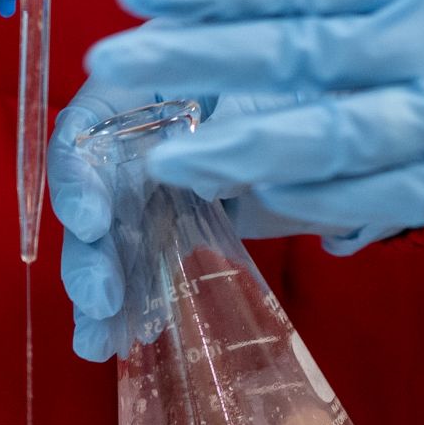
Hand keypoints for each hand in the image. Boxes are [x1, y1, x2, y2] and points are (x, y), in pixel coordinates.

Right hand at [48, 84, 311, 361]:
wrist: (346, 127)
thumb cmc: (304, 81)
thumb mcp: (268, 88)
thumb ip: (232, 123)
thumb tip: (197, 170)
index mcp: (145, 84)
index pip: (86, 126)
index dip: (77, 175)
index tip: (90, 222)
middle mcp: (137, 136)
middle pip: (91, 195)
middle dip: (88, 251)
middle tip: (100, 298)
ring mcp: (154, 185)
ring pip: (111, 239)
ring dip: (98, 291)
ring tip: (97, 342)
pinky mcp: (178, 225)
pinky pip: (145, 263)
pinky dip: (133, 300)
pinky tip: (119, 340)